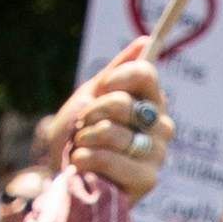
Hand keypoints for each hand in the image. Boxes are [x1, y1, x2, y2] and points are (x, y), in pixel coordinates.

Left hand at [56, 39, 172, 197]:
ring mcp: (157, 154)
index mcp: (150, 101)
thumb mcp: (90, 97)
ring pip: (113, 133)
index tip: (99, 88)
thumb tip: (144, 41)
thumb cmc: (77, 136)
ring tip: (81, 148)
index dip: (117, 77)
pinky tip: (81, 164)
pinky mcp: (148, 180)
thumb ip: (116, 72)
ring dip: (85, 139)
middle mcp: (161, 126)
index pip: (145, 73)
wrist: (61, 174)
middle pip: (123, 103)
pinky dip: (86, 159)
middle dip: (91, 113)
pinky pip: (110, 159)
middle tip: (83, 126)